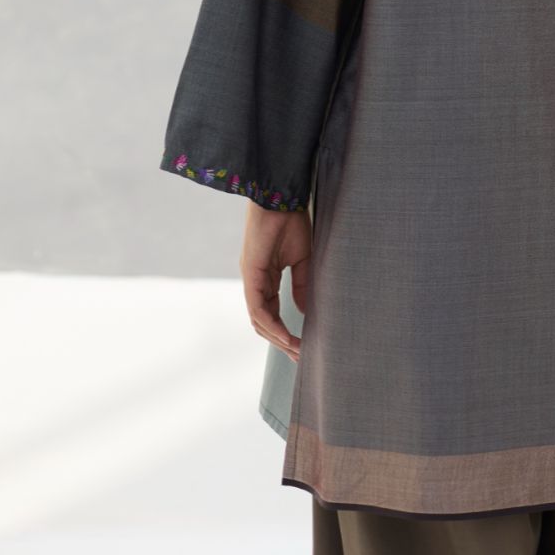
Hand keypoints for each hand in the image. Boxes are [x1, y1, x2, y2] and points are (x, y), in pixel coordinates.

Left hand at [239, 201, 312, 361]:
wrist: (281, 197)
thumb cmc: (291, 221)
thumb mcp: (302, 258)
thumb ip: (300, 285)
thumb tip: (302, 312)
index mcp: (265, 277)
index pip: (271, 312)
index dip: (285, 331)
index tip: (303, 346)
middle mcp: (255, 281)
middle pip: (263, 322)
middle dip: (282, 342)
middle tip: (301, 358)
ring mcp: (251, 279)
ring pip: (259, 320)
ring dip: (277, 338)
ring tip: (297, 351)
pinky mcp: (251, 274)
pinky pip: (258, 308)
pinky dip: (272, 324)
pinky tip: (286, 335)